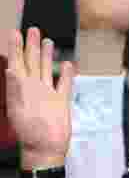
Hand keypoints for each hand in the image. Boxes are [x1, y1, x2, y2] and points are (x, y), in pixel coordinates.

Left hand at [6, 27, 72, 167]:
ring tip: (48, 41)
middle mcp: (33, 88)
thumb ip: (15, 88)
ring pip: (47, 69)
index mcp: (21, 88)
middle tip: (33, 30)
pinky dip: (67, 74)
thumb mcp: (18, 109)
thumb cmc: (29, 132)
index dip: (15, 47)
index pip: (17, 62)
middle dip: (32, 45)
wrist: (46, 148)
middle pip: (32, 61)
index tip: (14, 32)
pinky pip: (65, 84)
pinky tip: (69, 64)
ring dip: (48, 55)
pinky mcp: (61, 102)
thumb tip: (11, 69)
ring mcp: (47, 94)